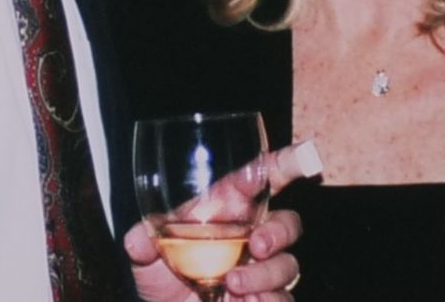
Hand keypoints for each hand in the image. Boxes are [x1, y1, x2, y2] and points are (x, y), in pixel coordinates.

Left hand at [127, 141, 314, 300]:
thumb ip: (144, 244)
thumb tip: (138, 240)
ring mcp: (262, 270)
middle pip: (287, 222)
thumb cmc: (166, 280)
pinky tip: (243, 301)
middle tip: (257, 244)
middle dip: (280, 231)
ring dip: (264, 274)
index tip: (306, 157)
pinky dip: (266, 299)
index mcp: (229, 209)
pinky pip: (283, 298)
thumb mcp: (147, 260)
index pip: (263, 178)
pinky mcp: (268, 298)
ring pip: (287, 263)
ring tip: (233, 283)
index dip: (287, 163)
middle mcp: (251, 235)